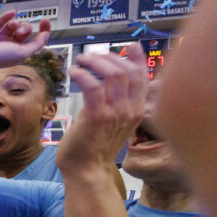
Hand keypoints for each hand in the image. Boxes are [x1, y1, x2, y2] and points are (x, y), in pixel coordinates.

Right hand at [0, 12, 50, 68]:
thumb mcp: (23, 53)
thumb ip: (36, 44)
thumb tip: (46, 36)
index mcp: (20, 52)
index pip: (36, 40)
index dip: (43, 30)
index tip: (45, 20)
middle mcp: (11, 45)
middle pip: (25, 30)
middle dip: (24, 28)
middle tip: (18, 33)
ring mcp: (0, 38)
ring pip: (13, 25)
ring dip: (14, 23)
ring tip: (11, 26)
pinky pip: (0, 22)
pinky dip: (6, 17)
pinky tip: (12, 13)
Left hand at [56, 43, 147, 174]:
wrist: (87, 171)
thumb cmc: (95, 146)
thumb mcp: (114, 121)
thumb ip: (117, 101)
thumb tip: (113, 79)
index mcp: (138, 110)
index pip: (143, 76)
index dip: (136, 58)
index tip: (129, 45)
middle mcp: (131, 110)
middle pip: (128, 71)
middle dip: (108, 57)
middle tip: (90, 56)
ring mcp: (116, 114)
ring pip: (113, 74)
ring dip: (94, 62)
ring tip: (80, 61)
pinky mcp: (97, 117)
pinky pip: (93, 86)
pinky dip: (82, 74)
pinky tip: (73, 73)